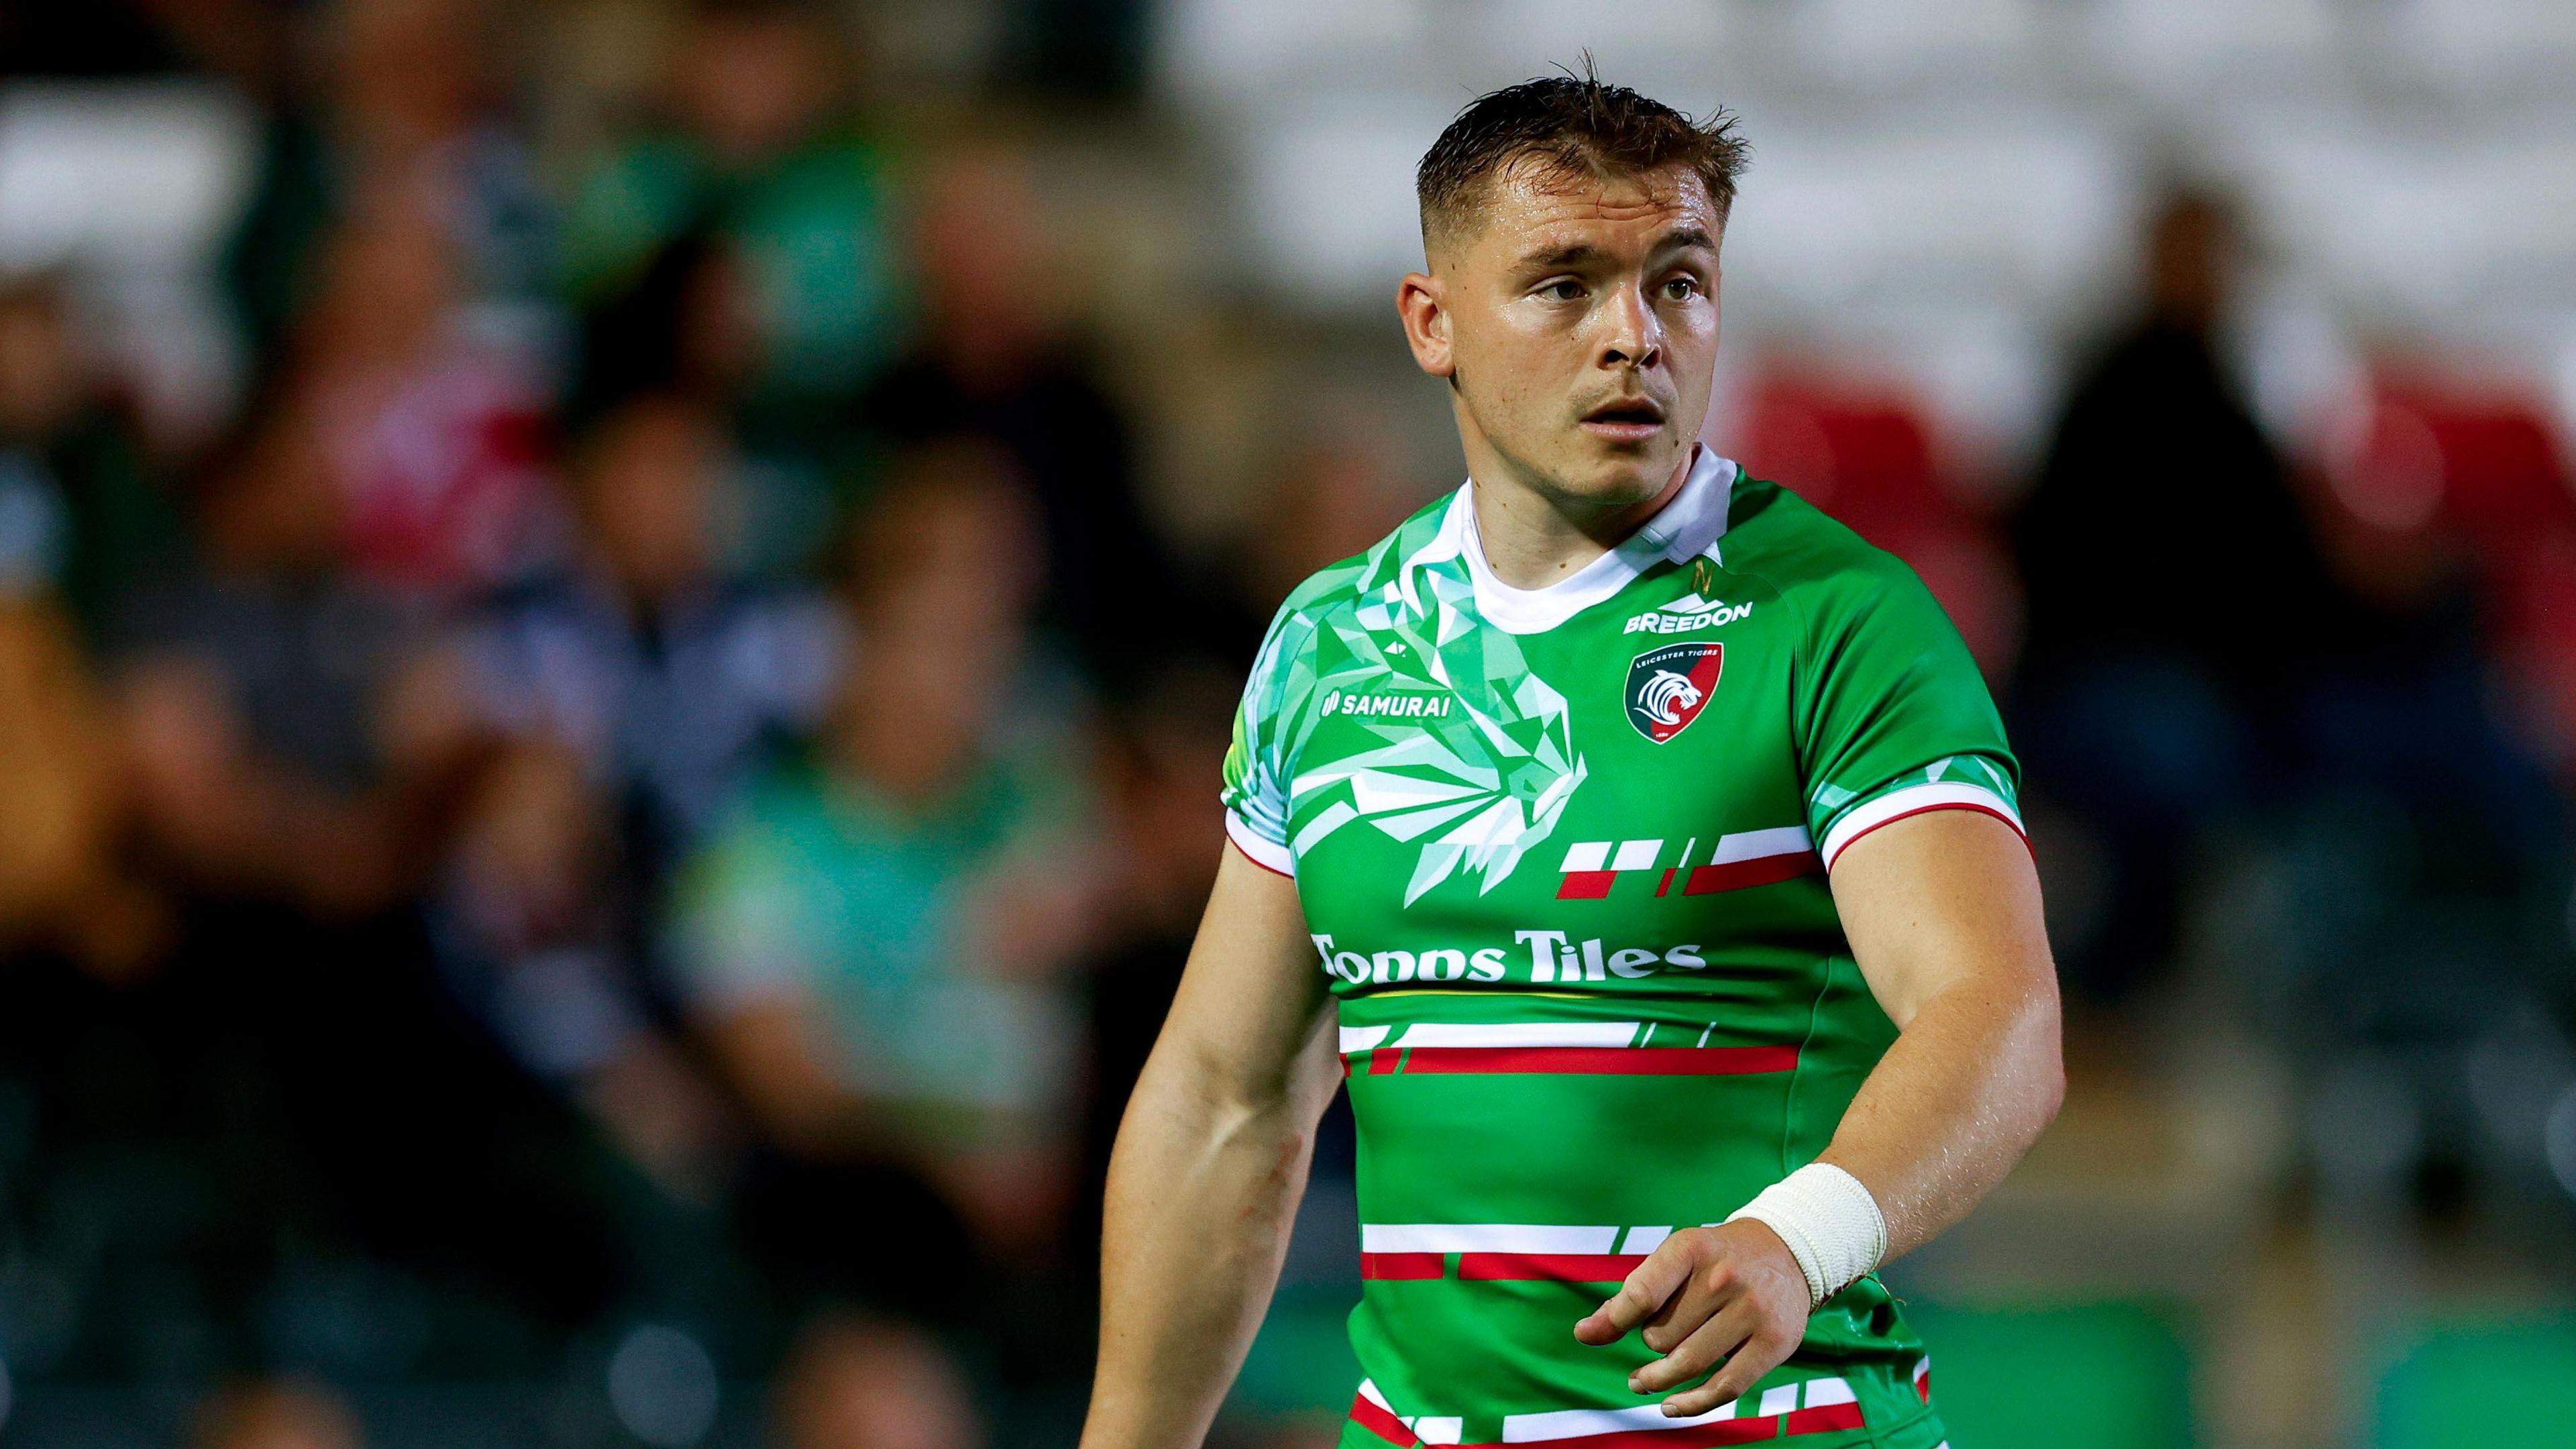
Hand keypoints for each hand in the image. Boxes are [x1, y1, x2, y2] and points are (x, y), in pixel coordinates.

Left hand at [1573, 1220, 1810, 1415]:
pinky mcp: (1775, 1343)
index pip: (1642, 1293)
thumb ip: (1631, 1295)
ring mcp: (1752, 1310)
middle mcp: (1724, 1276)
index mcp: (1692, 1248)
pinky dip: (1692, 1404)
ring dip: (1659, 1378)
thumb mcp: (1675, 1259)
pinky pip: (1725, 1387)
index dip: (1612, 1321)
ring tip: (1643, 1381)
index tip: (1589, 1336)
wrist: (1788, 1252)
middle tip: (1659, 1334)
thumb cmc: (1715, 1261)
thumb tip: (1585, 1334)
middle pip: (1662, 1335)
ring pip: (1688, 1363)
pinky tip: (1670, 1406)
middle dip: (1651, 1342)